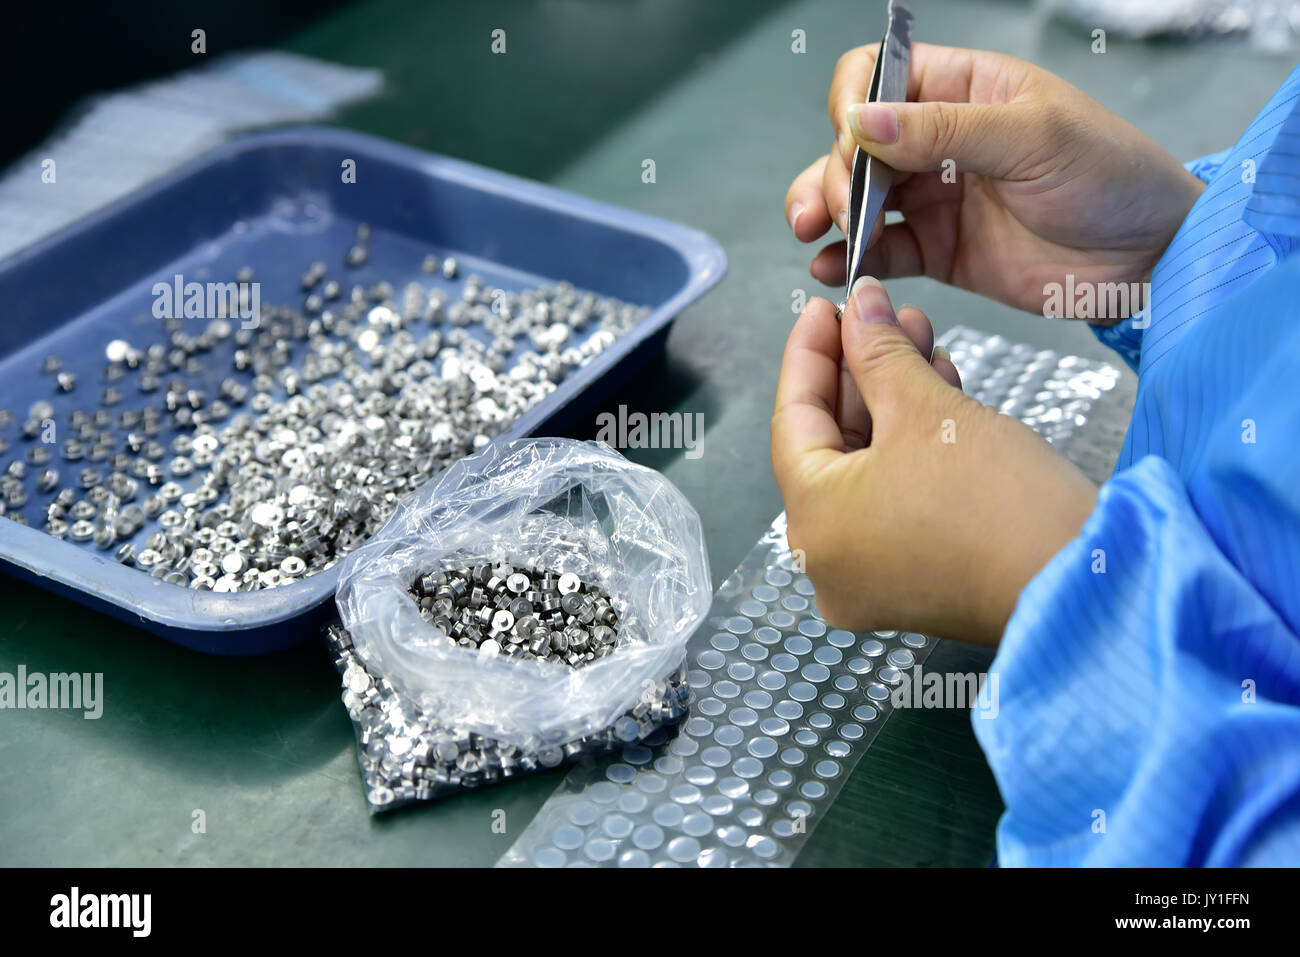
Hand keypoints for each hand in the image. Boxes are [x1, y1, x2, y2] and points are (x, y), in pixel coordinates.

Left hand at [770, 277, 1097, 643]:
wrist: (1083, 584)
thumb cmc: (1000, 506)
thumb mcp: (928, 409)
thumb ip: (879, 353)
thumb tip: (859, 308)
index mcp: (812, 523)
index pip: (791, 417)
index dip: (810, 351)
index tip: (826, 306)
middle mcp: (827, 561)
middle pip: (829, 445)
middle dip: (862, 372)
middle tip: (883, 318)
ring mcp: (868, 579)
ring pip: (865, 469)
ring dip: (891, 403)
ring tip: (919, 341)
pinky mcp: (911, 583)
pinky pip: (893, 500)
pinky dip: (910, 449)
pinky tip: (937, 393)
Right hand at [784, 44, 1204, 320]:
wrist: (1152, 257)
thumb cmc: (1113, 177)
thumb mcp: (1033, 139)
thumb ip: (943, 130)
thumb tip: (860, 120)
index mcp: (962, 91)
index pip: (877, 76)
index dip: (852, 106)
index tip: (854, 143)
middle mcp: (938, 140)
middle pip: (853, 144)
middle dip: (834, 173)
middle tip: (844, 208)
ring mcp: (935, 197)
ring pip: (855, 197)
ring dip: (825, 213)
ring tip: (816, 235)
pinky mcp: (938, 251)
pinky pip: (879, 252)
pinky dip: (847, 260)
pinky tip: (830, 270)